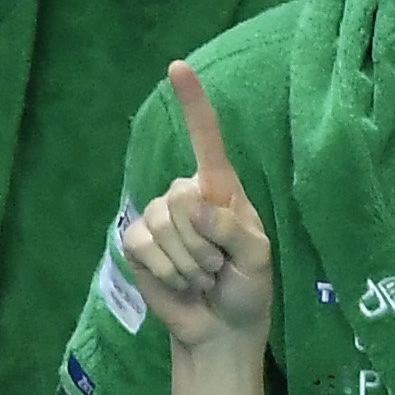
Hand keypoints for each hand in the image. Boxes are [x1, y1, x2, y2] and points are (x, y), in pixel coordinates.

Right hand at [117, 62, 277, 354]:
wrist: (221, 327)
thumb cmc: (248, 286)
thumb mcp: (257, 258)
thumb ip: (234, 230)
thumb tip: (196, 208)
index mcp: (221, 189)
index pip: (206, 139)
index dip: (192, 104)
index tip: (178, 67)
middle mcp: (187, 195)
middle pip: (182, 198)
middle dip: (204, 242)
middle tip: (219, 266)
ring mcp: (158, 217)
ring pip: (163, 226)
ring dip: (188, 262)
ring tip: (203, 275)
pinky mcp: (137, 243)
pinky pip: (143, 247)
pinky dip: (167, 272)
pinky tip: (180, 282)